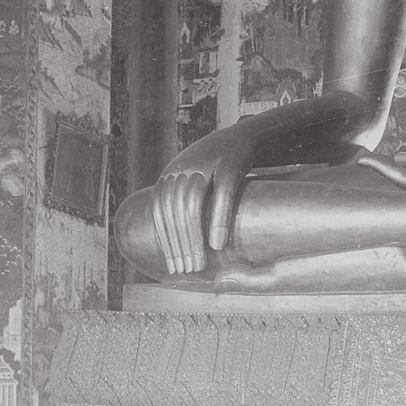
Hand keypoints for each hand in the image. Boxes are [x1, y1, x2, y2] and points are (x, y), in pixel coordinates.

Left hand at [149, 125, 253, 274]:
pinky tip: (217, 244)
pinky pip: (221, 195)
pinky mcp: (230, 165)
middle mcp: (184, 167)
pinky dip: (217, 220)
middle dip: (179, 243)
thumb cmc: (218, 165)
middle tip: (185, 270)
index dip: (165, 238)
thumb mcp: (194, 178)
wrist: (244, 135)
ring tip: (199, 263)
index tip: (171, 264)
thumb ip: (181, 201)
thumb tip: (171, 236)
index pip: (161, 210)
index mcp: (172, 173)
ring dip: (194, 238)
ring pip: (193, 206)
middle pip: (175, 211)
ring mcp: (206, 164)